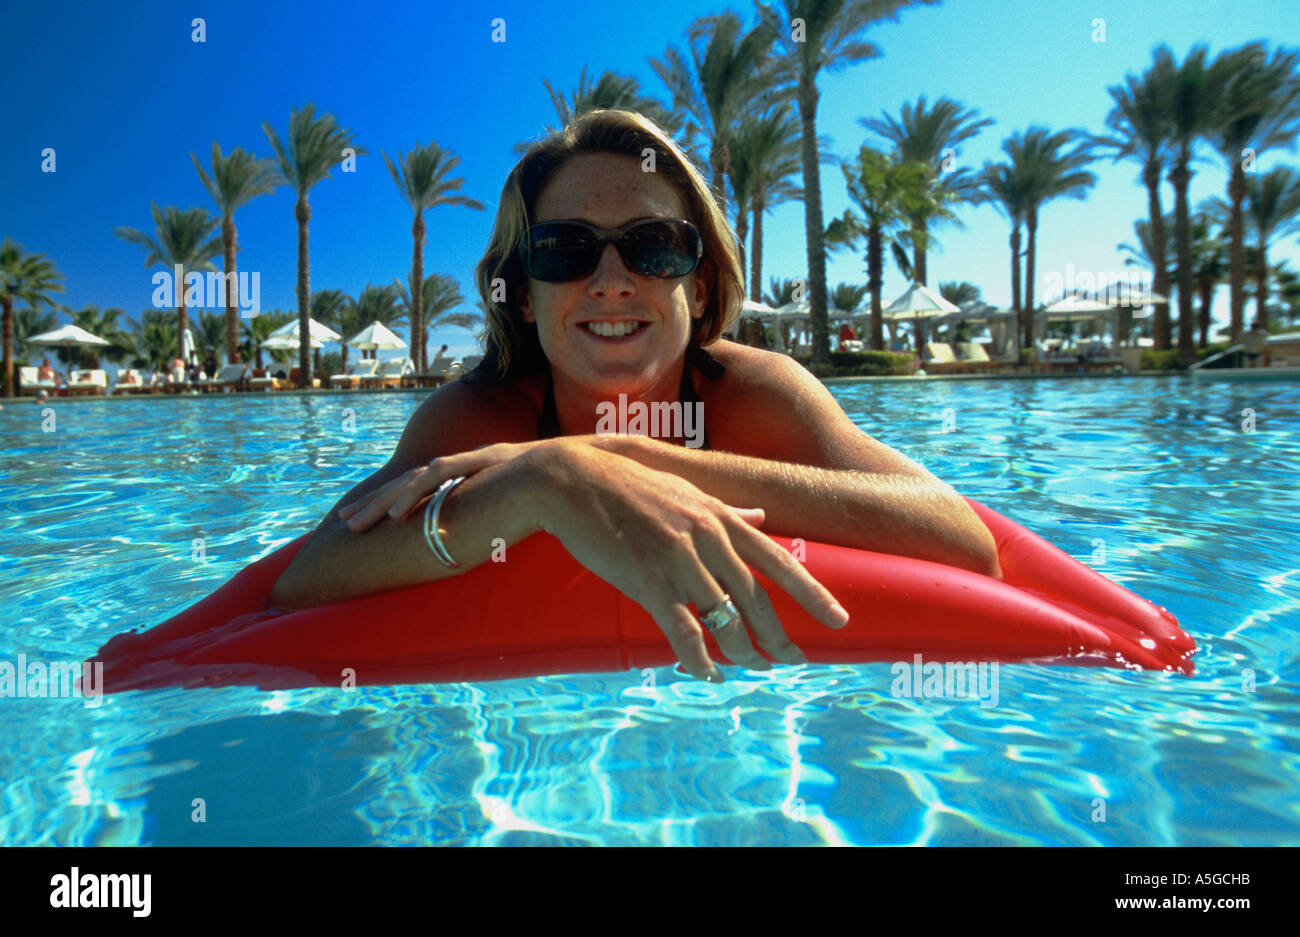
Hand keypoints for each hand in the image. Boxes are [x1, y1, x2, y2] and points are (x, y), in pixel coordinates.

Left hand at [337, 440, 551, 530]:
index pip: (432, 486)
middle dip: (378, 502)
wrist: (585, 468)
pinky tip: (391, 515)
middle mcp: (473, 461)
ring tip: (355, 523)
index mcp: (482, 472)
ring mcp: (474, 459)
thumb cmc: (566, 495)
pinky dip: (411, 496)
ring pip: (415, 478)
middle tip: (346, 521)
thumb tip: (509, 550)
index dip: (403, 502)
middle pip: (414, 481)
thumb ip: (515, 522)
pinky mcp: (477, 463)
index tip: (378, 521)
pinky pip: (435, 479)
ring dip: (383, 501)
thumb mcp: (533, 510)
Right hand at [531, 440, 847, 682]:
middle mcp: (707, 540)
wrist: (572, 482)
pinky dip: (700, 659)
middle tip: (795, 661)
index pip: (779, 561)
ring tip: (752, 669)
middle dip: (780, 636)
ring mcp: (679, 563)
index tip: (838, 619)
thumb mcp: (685, 490)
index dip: (812, 594)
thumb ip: (726, 508)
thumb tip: (760, 516)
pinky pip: (684, 633)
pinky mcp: (648, 583)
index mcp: (719, 517)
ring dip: (743, 652)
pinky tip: (709, 673)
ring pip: (726, 620)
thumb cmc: (626, 485)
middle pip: (757, 599)